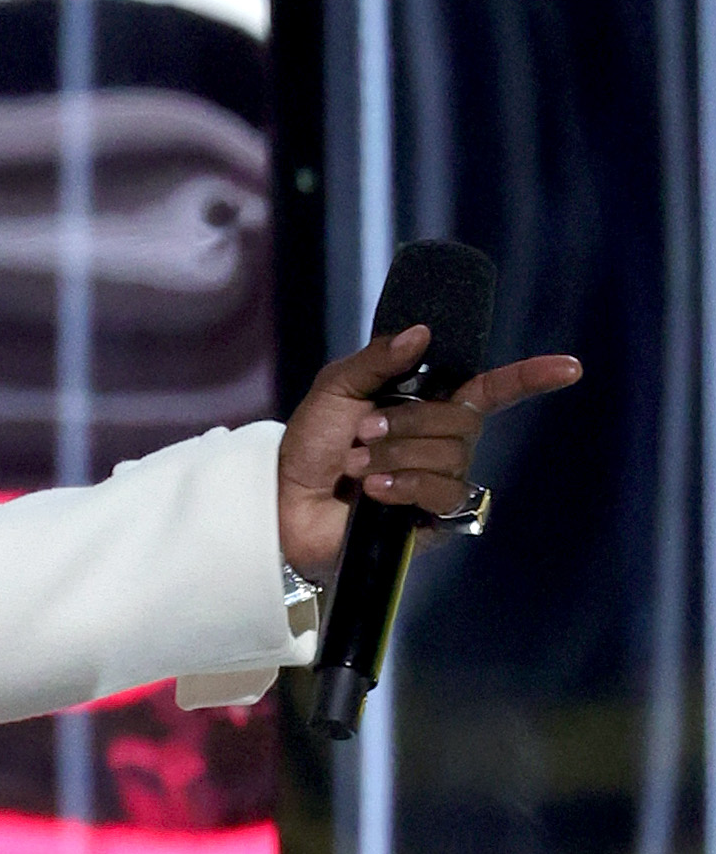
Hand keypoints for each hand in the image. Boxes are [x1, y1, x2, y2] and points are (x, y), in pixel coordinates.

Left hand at [276, 324, 581, 579]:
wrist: (283, 500)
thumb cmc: (310, 445)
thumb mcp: (336, 389)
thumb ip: (377, 359)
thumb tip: (422, 333)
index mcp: (429, 406)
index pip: (491, 390)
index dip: (529, 379)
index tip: (570, 368)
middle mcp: (443, 443)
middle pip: (462, 421)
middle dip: (406, 422)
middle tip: (362, 432)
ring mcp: (441, 482)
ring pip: (451, 456)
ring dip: (396, 455)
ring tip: (358, 467)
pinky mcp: (434, 520)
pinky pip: (443, 493)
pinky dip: (406, 485)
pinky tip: (375, 492)